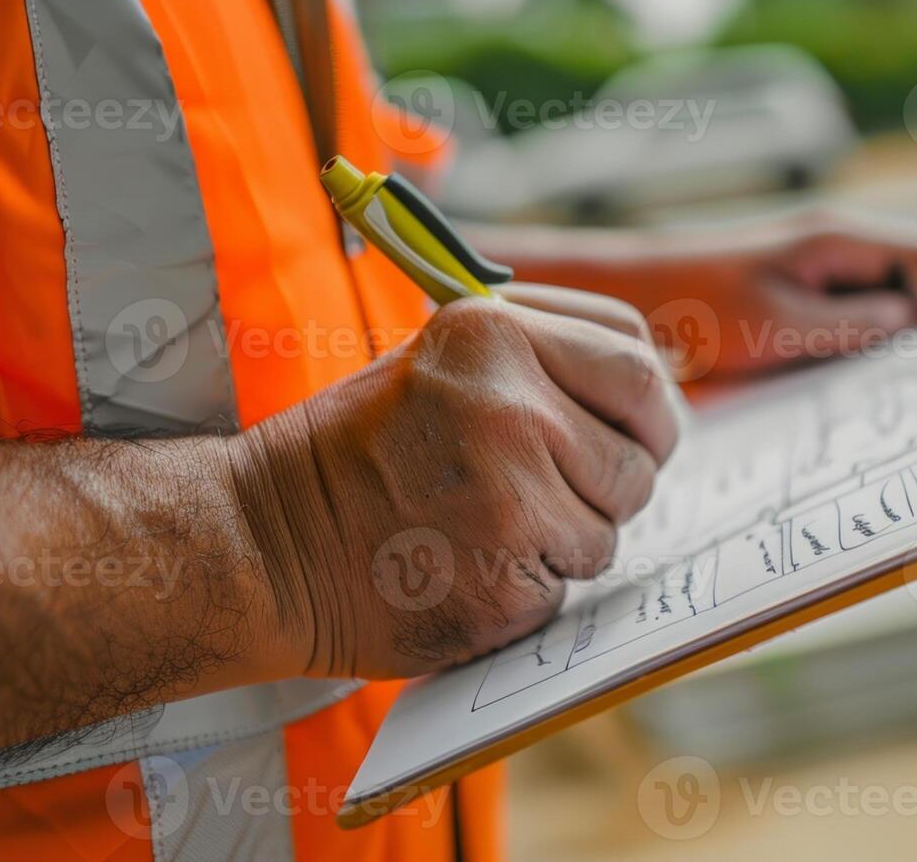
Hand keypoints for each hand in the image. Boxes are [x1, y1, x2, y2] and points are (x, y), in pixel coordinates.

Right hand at [228, 288, 679, 680]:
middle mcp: (510, 405)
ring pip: (612, 523)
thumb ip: (539, 361)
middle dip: (622, 475)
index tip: (631, 426)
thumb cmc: (357, 454)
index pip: (635, 355)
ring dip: (570, 538)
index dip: (646, 402)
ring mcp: (513, 496)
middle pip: (642, 448)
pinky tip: (472, 565)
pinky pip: (572, 582)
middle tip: (568, 490)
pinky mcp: (510, 579)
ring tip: (491, 526)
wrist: (264, 545)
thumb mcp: (441, 364)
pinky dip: (535, 584)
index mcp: (494, 332)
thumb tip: (652, 389)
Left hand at [492, 212, 916, 379]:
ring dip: (896, 351)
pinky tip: (851, 398)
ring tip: (902, 401)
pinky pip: (847, 330)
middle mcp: (835, 254)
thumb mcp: (785, 325)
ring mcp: (815, 282)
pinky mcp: (794, 311)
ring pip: (885, 313)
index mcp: (841, 242)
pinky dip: (859, 358)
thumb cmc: (695, 312)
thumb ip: (862, 321)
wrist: (623, 307)